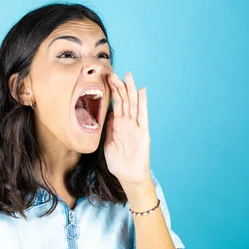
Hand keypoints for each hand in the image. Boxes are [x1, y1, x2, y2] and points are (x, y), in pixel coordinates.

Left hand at [104, 72, 151, 188]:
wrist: (128, 176)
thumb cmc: (118, 162)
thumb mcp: (107, 143)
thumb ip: (107, 128)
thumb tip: (105, 114)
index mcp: (118, 125)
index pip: (115, 104)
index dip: (111, 91)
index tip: (105, 79)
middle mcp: (128, 123)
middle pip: (124, 100)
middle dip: (119, 86)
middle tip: (112, 72)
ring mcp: (136, 126)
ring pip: (133, 103)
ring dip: (130, 89)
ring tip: (128, 75)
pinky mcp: (143, 131)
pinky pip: (142, 114)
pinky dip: (142, 103)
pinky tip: (142, 91)